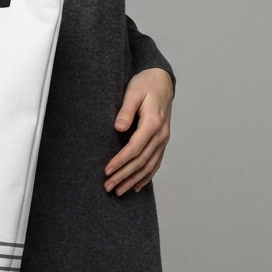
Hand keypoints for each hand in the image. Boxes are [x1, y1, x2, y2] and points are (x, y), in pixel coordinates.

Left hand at [104, 68, 172, 195]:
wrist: (162, 81)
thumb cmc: (145, 84)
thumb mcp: (133, 91)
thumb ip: (126, 110)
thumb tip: (119, 128)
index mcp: (153, 123)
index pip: (135, 148)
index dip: (121, 161)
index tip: (107, 170)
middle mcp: (161, 135)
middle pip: (141, 161)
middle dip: (124, 176)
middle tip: (108, 186)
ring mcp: (163, 139)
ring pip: (149, 166)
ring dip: (133, 180)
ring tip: (118, 191)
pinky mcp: (162, 141)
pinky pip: (155, 163)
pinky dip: (146, 176)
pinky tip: (136, 186)